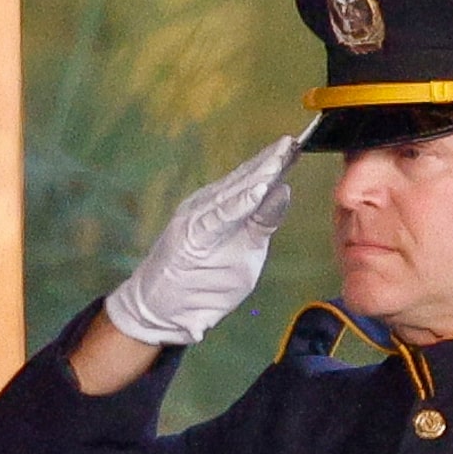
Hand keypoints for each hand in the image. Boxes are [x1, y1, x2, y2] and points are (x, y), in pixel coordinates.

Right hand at [103, 133, 300, 345]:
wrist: (156, 310)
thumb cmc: (199, 283)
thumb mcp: (242, 253)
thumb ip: (260, 223)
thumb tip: (283, 191)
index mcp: (218, 210)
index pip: (250, 182)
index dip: (273, 164)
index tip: (296, 146)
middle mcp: (204, 209)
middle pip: (242, 183)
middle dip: (269, 163)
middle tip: (291, 144)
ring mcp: (194, 221)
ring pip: (231, 195)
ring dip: (257, 177)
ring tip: (279, 160)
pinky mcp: (189, 238)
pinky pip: (219, 218)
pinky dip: (238, 204)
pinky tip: (257, 192)